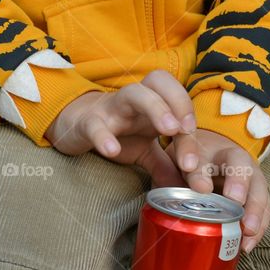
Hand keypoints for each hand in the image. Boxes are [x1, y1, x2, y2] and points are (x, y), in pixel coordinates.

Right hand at [45, 70, 207, 187]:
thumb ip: (165, 165)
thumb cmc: (116, 131)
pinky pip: (96, 124)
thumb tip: (184, 187)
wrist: (76, 125)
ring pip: (134, 93)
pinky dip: (104, 136)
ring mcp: (112, 108)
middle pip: (160, 81)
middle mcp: (136, 100)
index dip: (190, 121)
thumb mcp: (144, 149)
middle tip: (186, 130)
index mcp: (154, 102)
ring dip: (156, 107)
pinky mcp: (88, 122)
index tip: (193, 151)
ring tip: (168, 130)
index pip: (178, 102)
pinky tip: (113, 151)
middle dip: (179, 103)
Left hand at [167, 129, 269, 252]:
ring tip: (247, 232)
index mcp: (208, 150)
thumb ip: (169, 180)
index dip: (200, 173)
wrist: (212, 156)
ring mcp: (251, 176)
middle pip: (242, 168)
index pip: (202, 159)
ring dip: (254, 212)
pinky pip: (264, 210)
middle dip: (239, 184)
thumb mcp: (176, 167)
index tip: (200, 187)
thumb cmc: (190, 164)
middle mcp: (235, 159)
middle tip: (235, 201)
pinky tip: (248, 244)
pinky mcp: (258, 195)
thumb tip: (163, 206)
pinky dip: (258, 227)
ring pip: (258, 190)